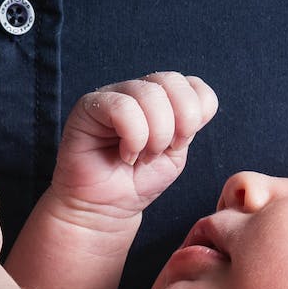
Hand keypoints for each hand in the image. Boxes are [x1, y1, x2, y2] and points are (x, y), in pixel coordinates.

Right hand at [51, 73, 217, 220]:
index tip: (181, 144)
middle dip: (178, 123)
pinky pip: (122, 107)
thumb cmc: (137, 181)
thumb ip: (188, 126)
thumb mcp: (175, 155)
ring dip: (154, 135)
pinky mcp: (90, 105)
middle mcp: (139, 91)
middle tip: (162, 151)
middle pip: (173, 81)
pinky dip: (133, 137)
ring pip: (149, 93)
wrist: (106, 207)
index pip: (194, 85)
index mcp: (164, 99)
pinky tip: (125, 153)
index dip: (197, 114)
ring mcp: (114, 94)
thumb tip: (195, 107)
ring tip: (141, 155)